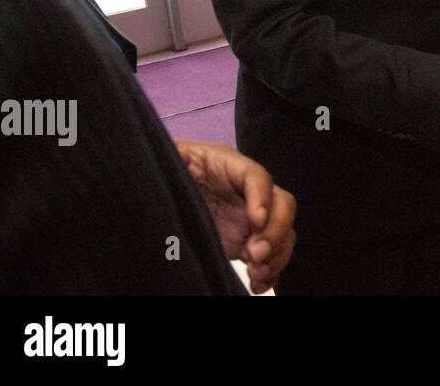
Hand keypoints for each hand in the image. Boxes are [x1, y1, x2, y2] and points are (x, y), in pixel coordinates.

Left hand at [174, 139, 296, 293]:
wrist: (156, 198)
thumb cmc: (162, 173)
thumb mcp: (168, 160)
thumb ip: (174, 157)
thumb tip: (177, 156)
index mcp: (228, 167)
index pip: (256, 176)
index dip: (262, 197)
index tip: (255, 220)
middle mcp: (246, 193)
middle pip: (282, 203)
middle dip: (276, 230)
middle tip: (255, 253)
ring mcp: (248, 220)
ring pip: (282, 231)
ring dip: (277, 253)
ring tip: (257, 270)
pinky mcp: (245, 243)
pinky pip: (270, 255)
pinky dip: (270, 272)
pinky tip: (258, 283)